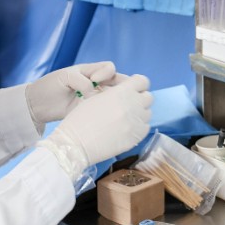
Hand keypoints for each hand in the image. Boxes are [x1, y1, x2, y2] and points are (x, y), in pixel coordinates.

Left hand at [26, 62, 118, 125]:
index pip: (109, 68)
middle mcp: (96, 84)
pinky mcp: (91, 112)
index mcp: (90, 71)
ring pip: (113, 97)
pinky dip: (108, 112)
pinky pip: (104, 111)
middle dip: (122, 86)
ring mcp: (94, 99)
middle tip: (116, 94)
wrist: (37, 105)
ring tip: (108, 104)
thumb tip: (94, 94)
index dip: (106, 73)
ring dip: (115, 100)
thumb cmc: (49, 86)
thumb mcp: (65, 77)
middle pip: (117, 83)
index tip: (94, 80)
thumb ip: (81, 81)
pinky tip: (105, 114)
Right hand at [38, 77, 152, 179]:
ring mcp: (136, 122)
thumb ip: (114, 92)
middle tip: (128, 105)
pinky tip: (126, 129)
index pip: (142, 81)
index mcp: (121, 92)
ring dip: (139, 114)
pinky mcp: (136, 137)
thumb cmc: (80, 119)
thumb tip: (124, 92)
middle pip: (148, 97)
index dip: (137, 84)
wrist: (76, 144)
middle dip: (139, 99)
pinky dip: (138, 127)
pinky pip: (145, 128)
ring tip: (125, 119)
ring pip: (148, 113)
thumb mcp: (95, 97)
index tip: (132, 89)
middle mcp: (133, 105)